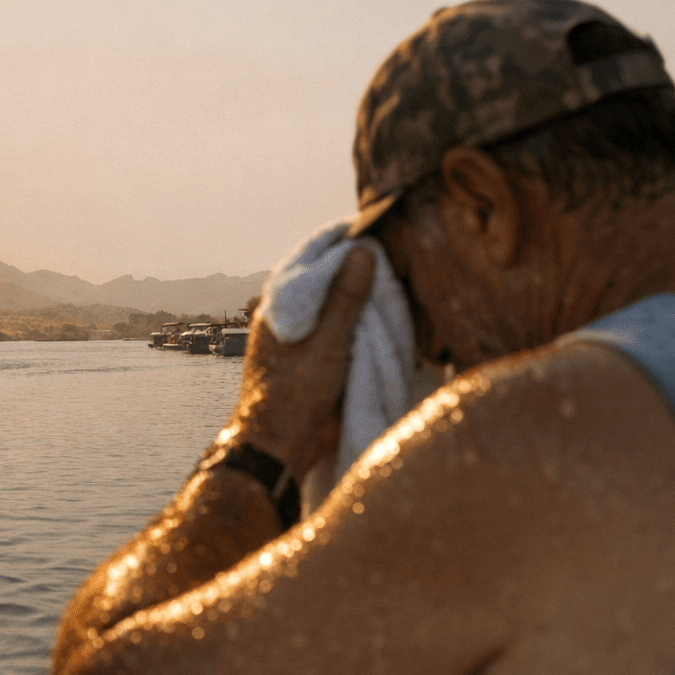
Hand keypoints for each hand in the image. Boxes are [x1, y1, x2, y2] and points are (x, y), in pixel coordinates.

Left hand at [224, 247, 374, 479]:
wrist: (279, 445)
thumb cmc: (294, 393)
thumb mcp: (327, 342)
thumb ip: (344, 298)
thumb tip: (362, 252)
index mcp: (280, 303)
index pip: (312, 258)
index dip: (341, 243)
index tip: (371, 229)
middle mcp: (288, 314)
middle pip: (325, 281)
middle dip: (356, 270)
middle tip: (392, 253)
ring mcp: (302, 335)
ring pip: (335, 306)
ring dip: (361, 297)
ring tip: (395, 279)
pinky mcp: (315, 356)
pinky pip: (340, 329)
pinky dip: (360, 322)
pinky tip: (385, 317)